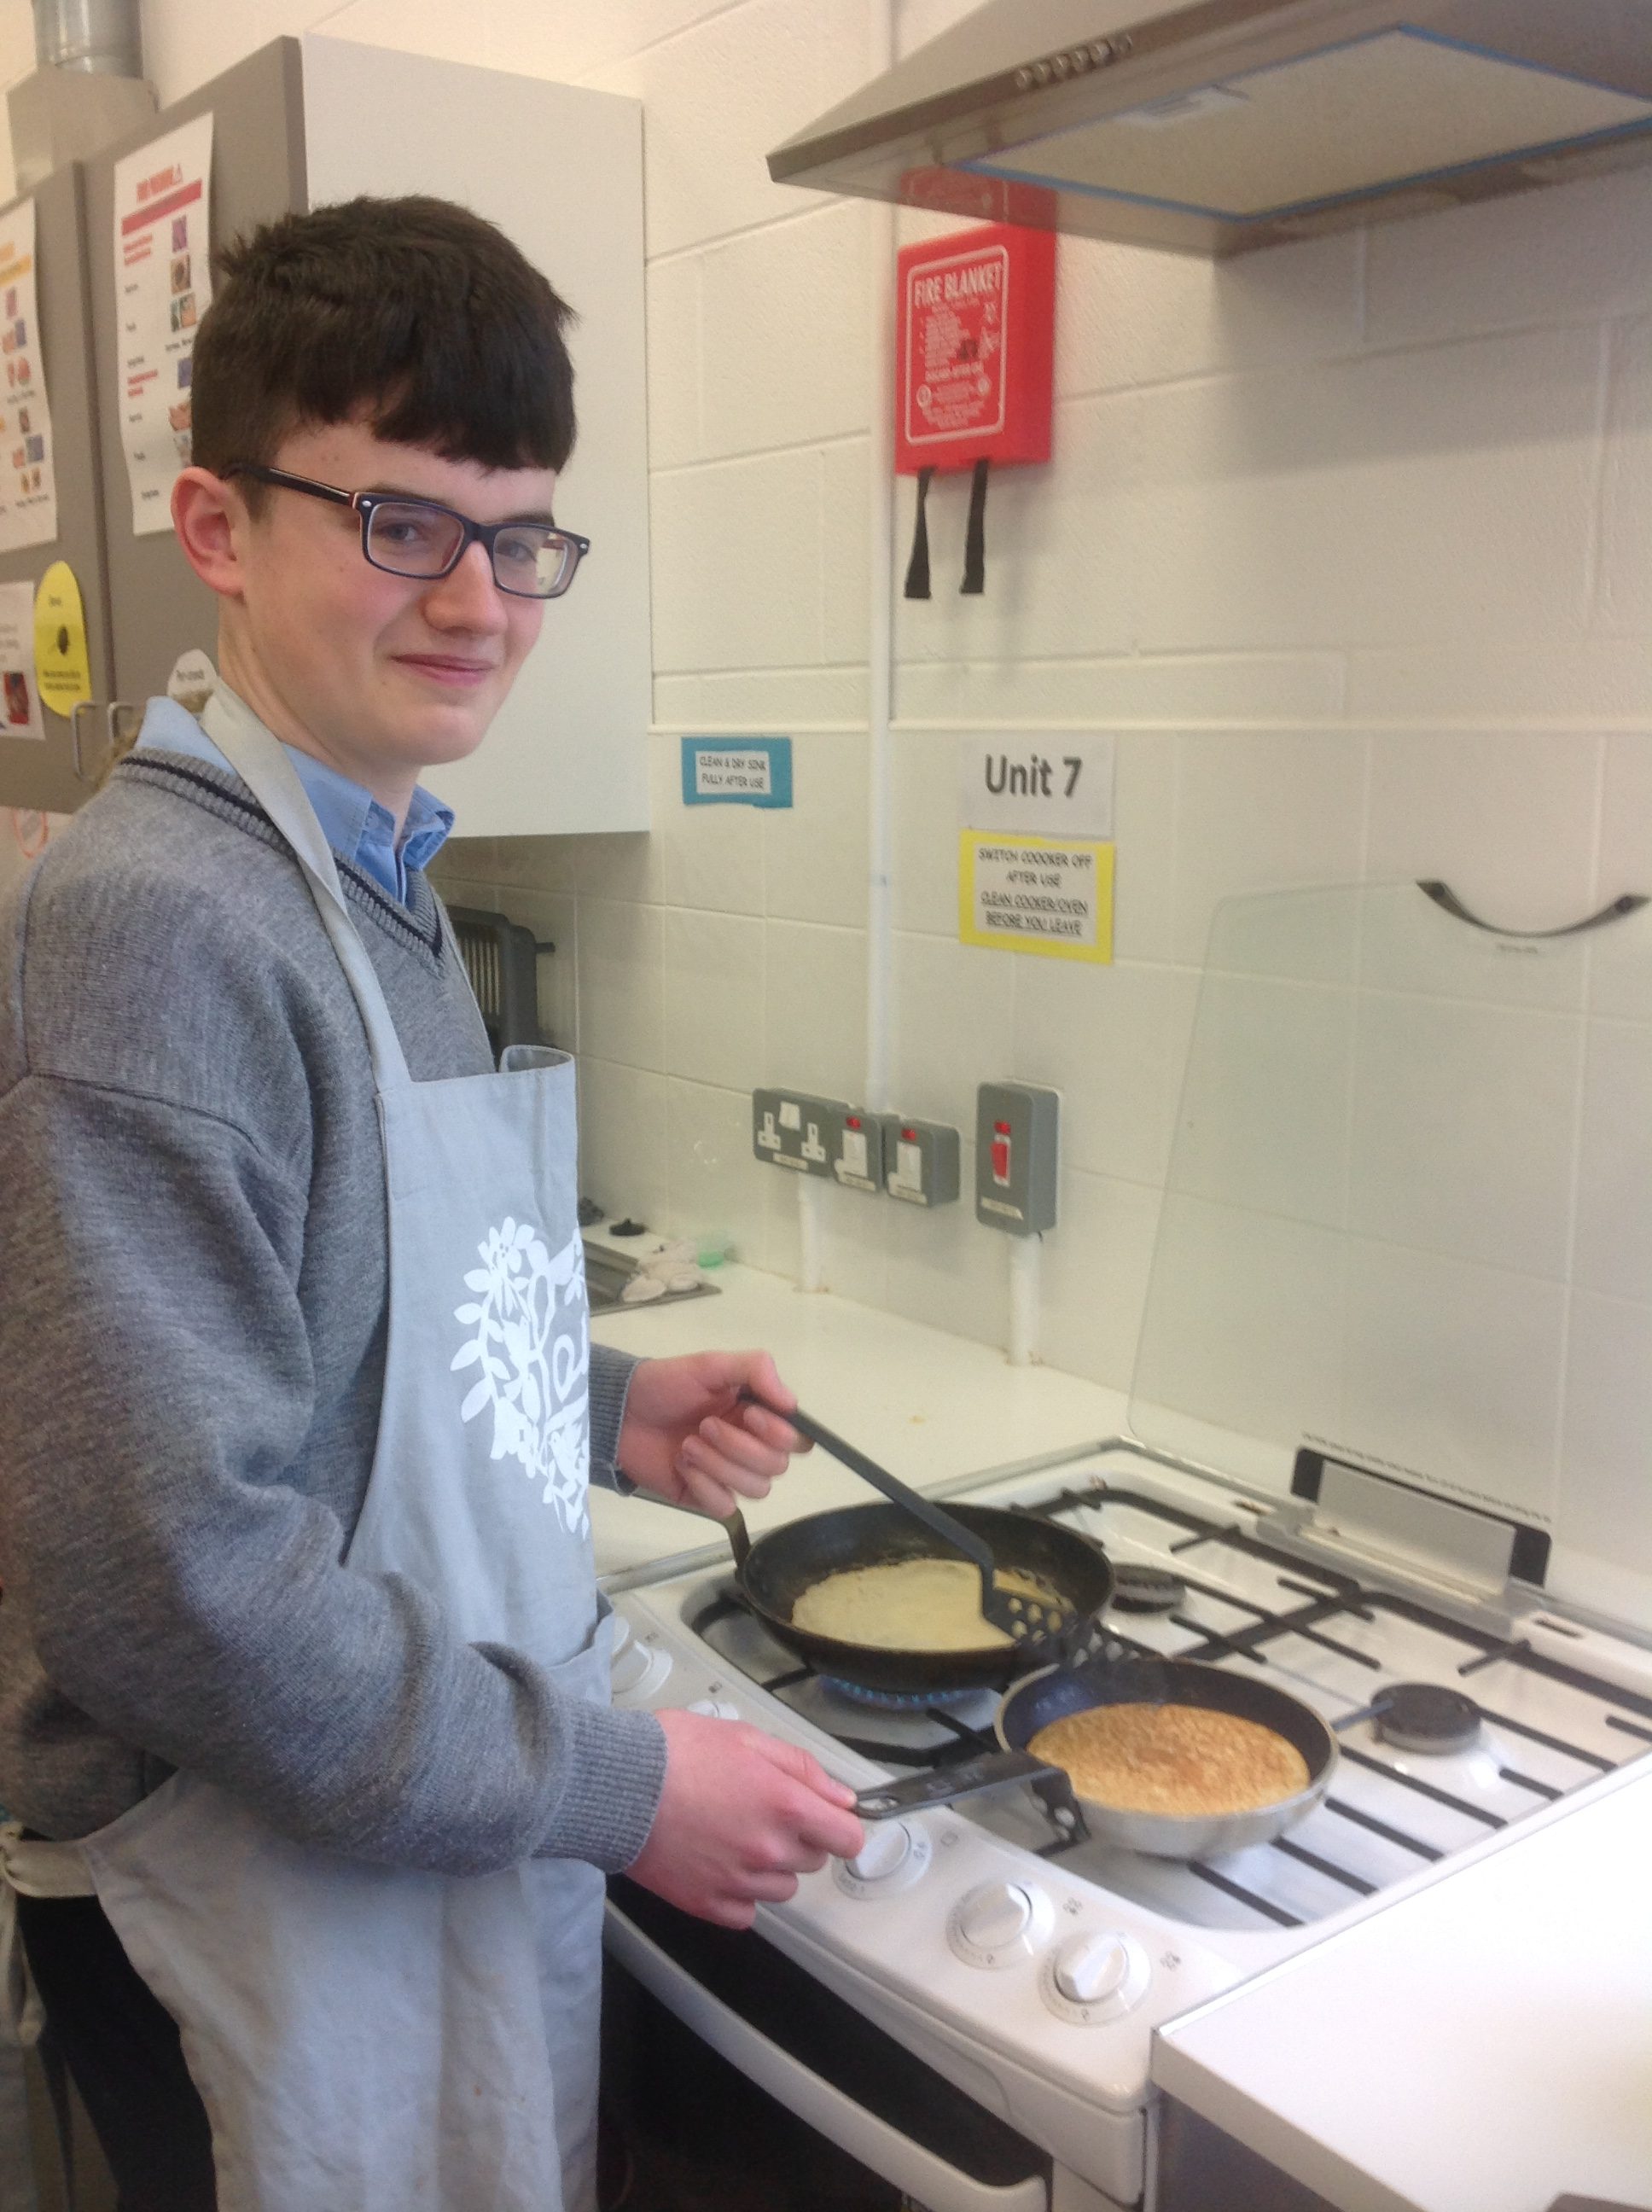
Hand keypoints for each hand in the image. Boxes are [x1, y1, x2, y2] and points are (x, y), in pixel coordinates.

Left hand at [616, 1350, 808, 1518]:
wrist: (620, 1412)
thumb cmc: (667, 1385)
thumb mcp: (712, 1365)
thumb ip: (757, 1370)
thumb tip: (791, 1403)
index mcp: (758, 1416)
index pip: (798, 1439)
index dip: (778, 1433)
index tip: (748, 1414)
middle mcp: (750, 1447)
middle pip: (777, 1466)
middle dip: (739, 1446)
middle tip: (704, 1425)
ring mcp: (728, 1475)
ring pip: (756, 1489)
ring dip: (720, 1465)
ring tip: (688, 1444)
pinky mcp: (705, 1497)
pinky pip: (725, 1506)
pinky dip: (705, 1485)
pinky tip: (682, 1465)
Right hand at [628, 1709, 864, 1928]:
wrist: (617, 1786)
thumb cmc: (678, 1752)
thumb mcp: (746, 1739)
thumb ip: (802, 1769)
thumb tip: (842, 1799)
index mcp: (785, 1806)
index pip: (847, 1838)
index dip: (841, 1827)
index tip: (826, 1820)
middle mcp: (768, 1851)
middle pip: (812, 1861)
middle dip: (797, 1837)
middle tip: (758, 1810)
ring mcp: (738, 1883)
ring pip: (782, 1889)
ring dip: (769, 1867)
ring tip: (732, 1835)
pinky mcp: (707, 1906)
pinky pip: (746, 1913)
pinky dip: (739, 1894)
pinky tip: (716, 1863)